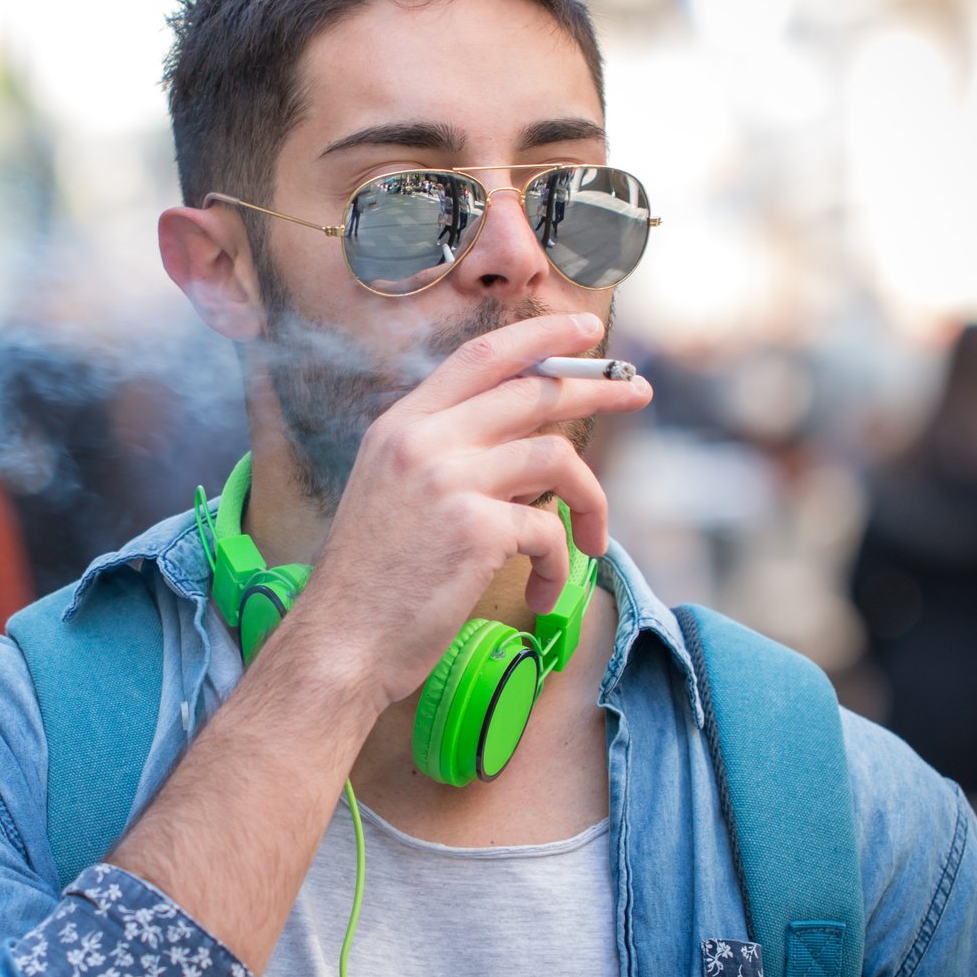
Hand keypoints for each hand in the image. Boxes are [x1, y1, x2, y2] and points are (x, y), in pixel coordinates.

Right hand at [282, 310, 651, 709]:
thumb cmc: (371, 580)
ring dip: (588, 500)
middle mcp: (424, 440)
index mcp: (401, 425)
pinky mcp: (476, 528)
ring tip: (591, 538)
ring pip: (554, 458)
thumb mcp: (394, 494)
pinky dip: (557, 563)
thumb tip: (524, 456)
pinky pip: (548, 531)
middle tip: (637, 395)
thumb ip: (449, 459)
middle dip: (594, 391)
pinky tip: (539, 590)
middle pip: (532, 392)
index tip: (585, 335)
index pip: (480, 357)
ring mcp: (450, 480)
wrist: (340, 641)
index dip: (540, 336)